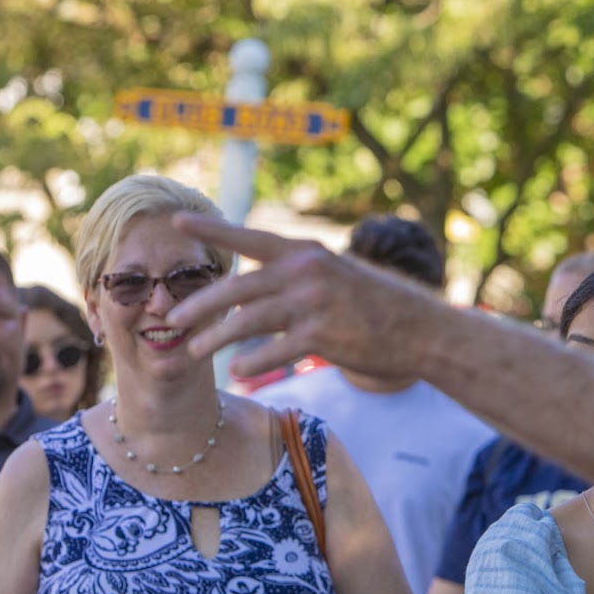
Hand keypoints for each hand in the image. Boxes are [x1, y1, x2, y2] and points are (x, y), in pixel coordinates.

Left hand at [167, 215, 438, 379]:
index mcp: (306, 252)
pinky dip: (251, 364)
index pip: (250, 236)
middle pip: (237, 288)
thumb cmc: (378, 307)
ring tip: (193, 351)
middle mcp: (306, 272)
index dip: (212, 229)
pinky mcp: (322, 335)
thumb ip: (295, 278)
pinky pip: (272, 351)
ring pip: (247, 321)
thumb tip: (250, 295)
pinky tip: (238, 373)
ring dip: (215, 338)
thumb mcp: (336, 276)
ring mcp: (313, 303)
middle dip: (199, 304)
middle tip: (173, 318)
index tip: (177, 220)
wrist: (421, 330)